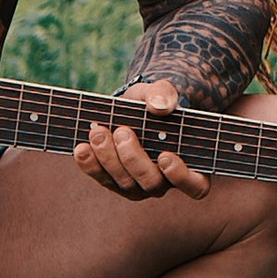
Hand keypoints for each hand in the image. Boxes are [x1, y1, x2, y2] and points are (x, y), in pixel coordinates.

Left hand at [75, 80, 209, 202]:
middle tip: (122, 131)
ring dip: (109, 159)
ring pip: (125, 184)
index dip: (181, 176)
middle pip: (152, 183)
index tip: (165, 156)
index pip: (195, 185)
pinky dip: (90, 164)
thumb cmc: (157, 102)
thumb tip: (158, 107)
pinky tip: (81, 147)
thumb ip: (165, 95)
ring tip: (98, 131)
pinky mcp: (113, 181)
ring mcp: (138, 185)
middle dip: (134, 159)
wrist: (133, 106)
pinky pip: (102, 179)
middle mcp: (165, 181)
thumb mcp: (162, 91)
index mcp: (190, 165)